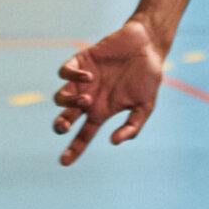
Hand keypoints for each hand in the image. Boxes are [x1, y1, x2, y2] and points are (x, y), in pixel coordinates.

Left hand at [53, 18, 163, 165]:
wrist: (147, 46)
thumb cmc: (148, 77)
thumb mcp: (146, 106)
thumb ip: (133, 126)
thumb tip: (114, 142)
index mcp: (101, 112)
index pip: (83, 135)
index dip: (73, 149)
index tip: (64, 163)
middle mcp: (88, 98)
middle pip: (65, 117)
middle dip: (60, 125)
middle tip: (64, 126)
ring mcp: (83, 80)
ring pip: (59, 97)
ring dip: (68, 101)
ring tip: (86, 99)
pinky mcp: (81, 61)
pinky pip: (65, 72)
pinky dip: (72, 76)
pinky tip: (88, 77)